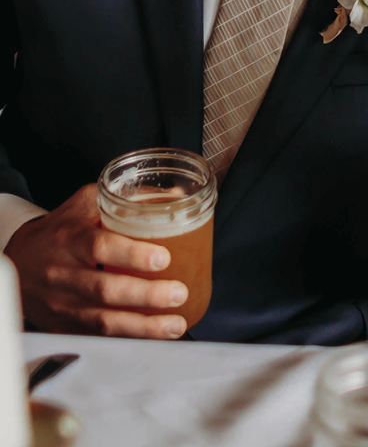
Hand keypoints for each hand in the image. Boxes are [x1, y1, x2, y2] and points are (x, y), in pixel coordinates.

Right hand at [6, 184, 188, 337]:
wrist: (19, 259)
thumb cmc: (63, 228)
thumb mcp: (88, 203)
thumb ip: (129, 198)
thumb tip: (177, 197)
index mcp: (71, 238)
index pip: (100, 247)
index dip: (132, 255)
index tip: (163, 259)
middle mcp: (63, 273)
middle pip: (105, 290)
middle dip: (147, 296)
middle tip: (179, 293)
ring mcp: (61, 303)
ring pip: (101, 321)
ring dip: (142, 327)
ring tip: (175, 325)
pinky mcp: (62, 325)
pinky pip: (96, 338)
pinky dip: (126, 340)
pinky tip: (153, 337)